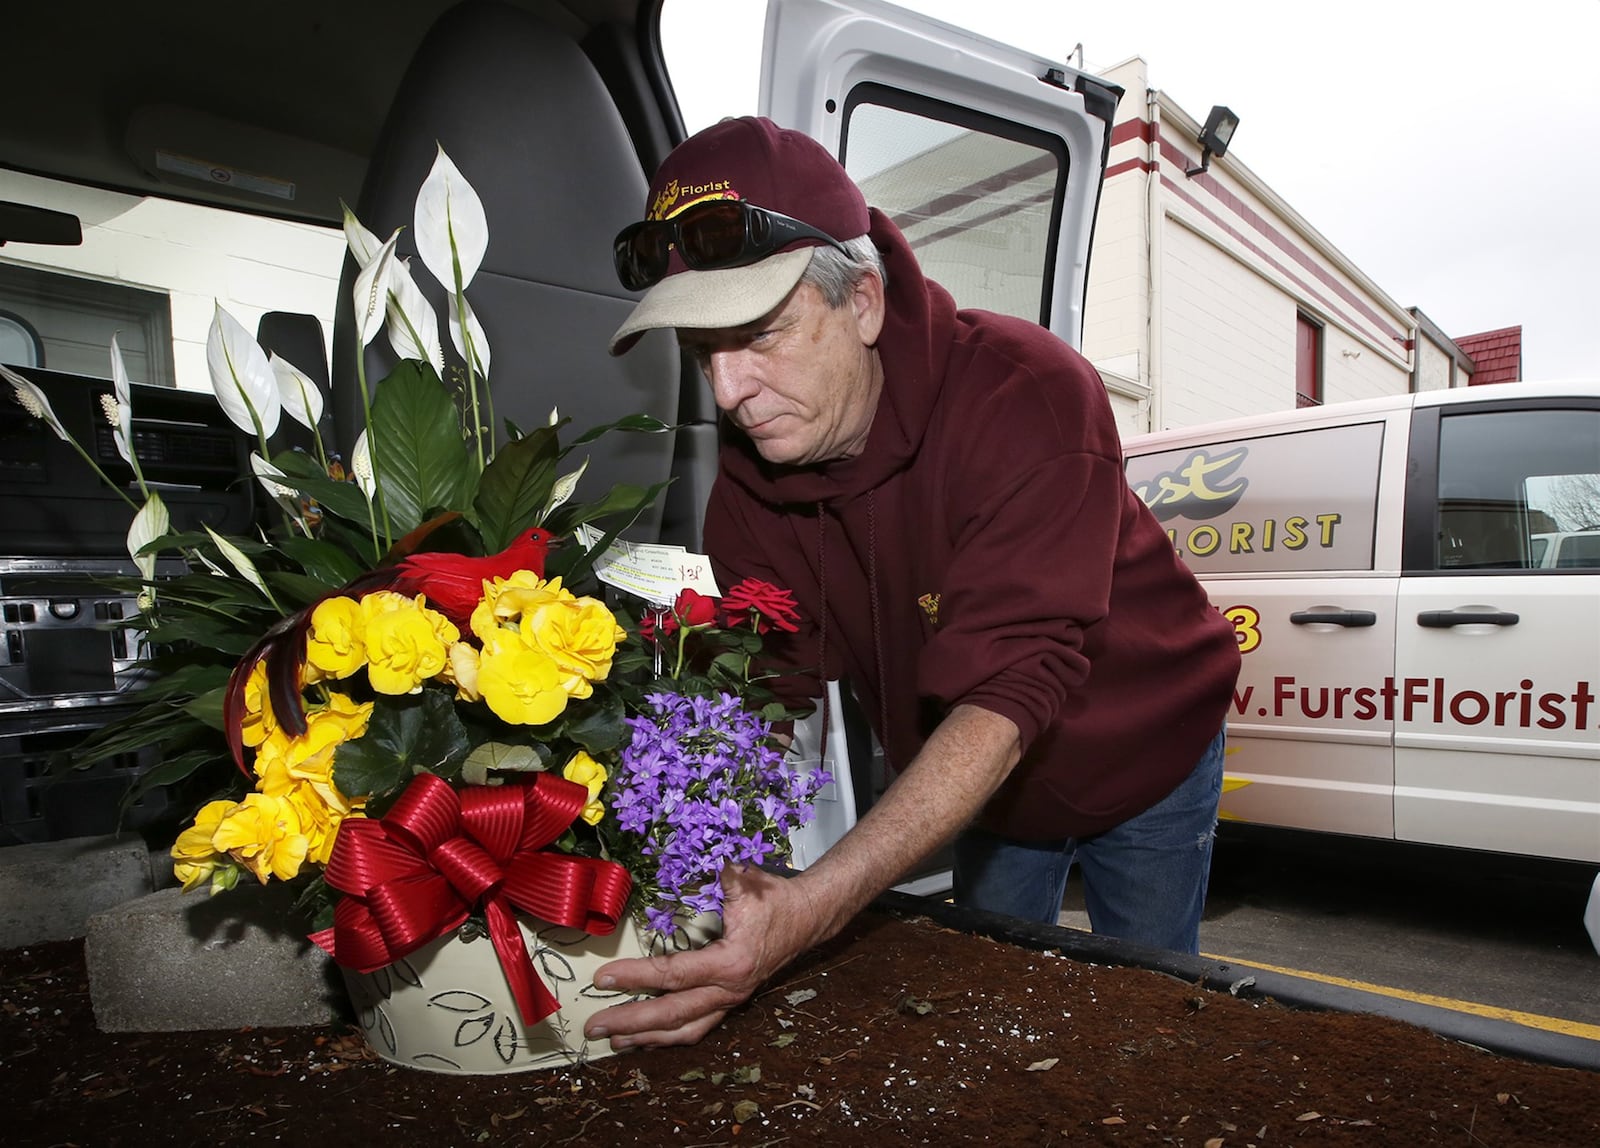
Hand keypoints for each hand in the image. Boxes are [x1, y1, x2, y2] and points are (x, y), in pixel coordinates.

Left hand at [584, 864, 824, 1048]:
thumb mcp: (749, 882)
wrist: (809, 917)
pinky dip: (669, 1034)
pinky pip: (697, 1027)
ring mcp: (731, 1000)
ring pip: (685, 1030)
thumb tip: (701, 860)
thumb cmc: (776, 900)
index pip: (673, 974)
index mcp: (730, 963)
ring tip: (614, 1041)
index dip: (636, 976)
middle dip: (631, 1023)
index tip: (603, 977)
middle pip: (672, 1014)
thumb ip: (723, 875)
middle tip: (594, 1026)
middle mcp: (729, 989)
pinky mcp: (731, 1001)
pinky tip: (648, 1036)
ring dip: (647, 1038)